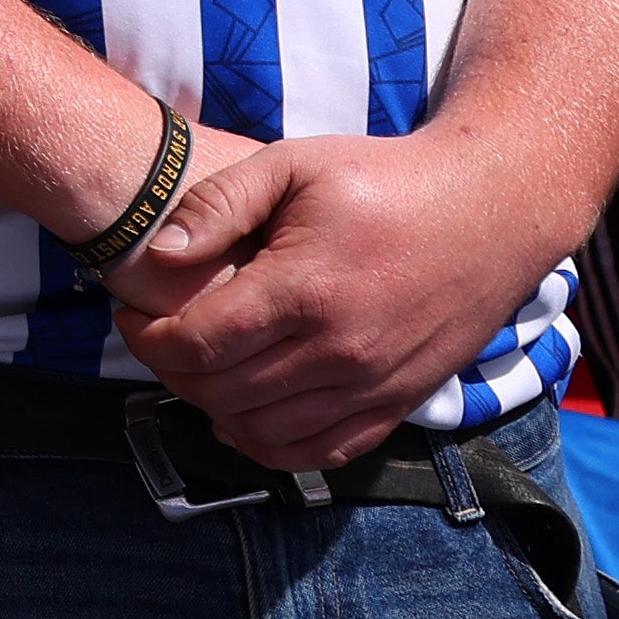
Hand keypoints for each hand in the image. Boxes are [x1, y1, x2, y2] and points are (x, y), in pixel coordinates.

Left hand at [106, 125, 568, 469]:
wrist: (489, 209)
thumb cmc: (384, 179)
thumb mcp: (291, 165)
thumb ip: (217, 206)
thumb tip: (158, 255)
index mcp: (304, 291)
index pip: (197, 346)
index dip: (145, 338)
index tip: (129, 315)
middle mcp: (339, 352)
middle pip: (221, 393)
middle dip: (170, 371)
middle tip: (156, 338)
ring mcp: (374, 386)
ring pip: (263, 432)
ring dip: (212, 409)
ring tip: (196, 369)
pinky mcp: (400, 404)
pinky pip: (321, 453)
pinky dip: (271, 446)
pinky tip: (243, 416)